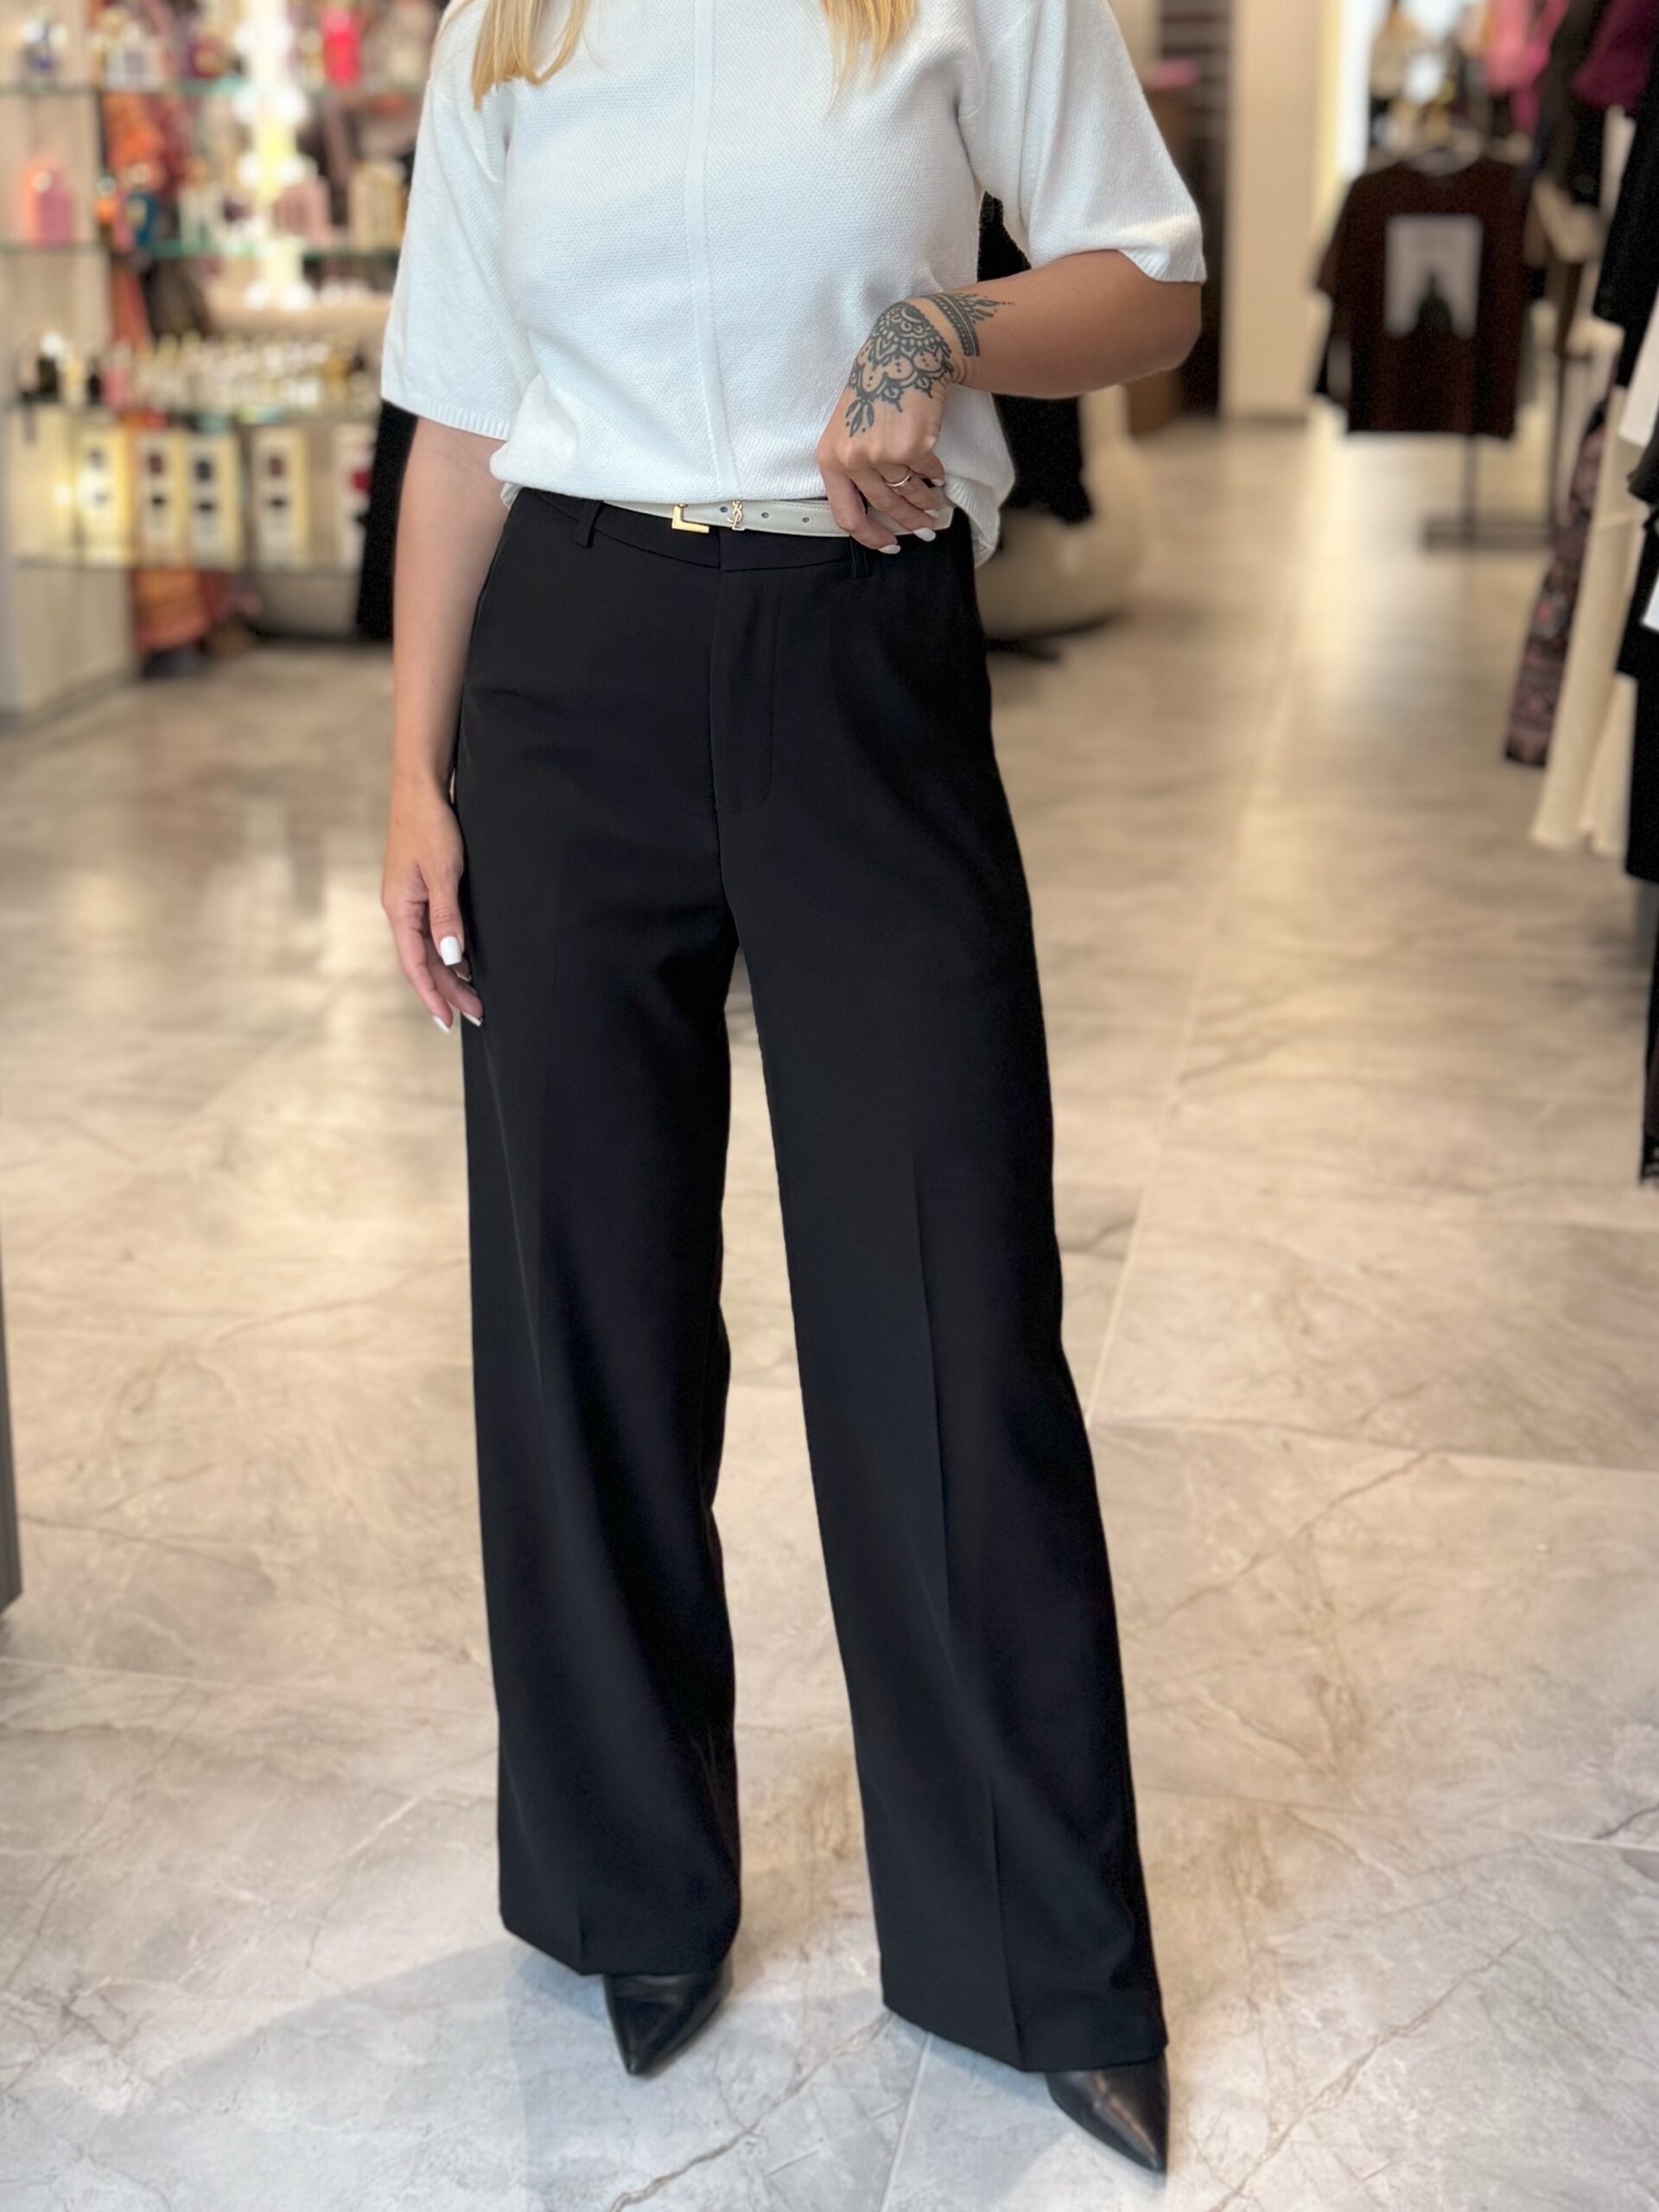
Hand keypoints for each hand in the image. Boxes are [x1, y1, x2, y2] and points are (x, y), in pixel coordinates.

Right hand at [381, 774, 482, 1031]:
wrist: (421, 788)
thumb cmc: (431, 826)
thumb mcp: (443, 872)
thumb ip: (447, 916)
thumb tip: (452, 958)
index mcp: (400, 909)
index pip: (415, 965)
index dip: (433, 995)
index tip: (449, 1022)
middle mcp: (401, 910)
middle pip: (424, 962)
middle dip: (449, 991)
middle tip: (476, 1016)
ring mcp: (410, 901)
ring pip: (429, 949)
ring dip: (451, 974)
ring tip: (474, 998)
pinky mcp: (421, 891)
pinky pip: (433, 933)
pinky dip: (449, 952)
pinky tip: (467, 963)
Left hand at [817, 298, 960, 550]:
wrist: (901, 357)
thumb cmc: (875, 392)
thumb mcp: (848, 431)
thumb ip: (854, 469)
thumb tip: (878, 507)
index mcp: (831, 460)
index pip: (846, 515)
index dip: (870, 536)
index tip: (889, 544)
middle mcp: (852, 460)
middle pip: (882, 507)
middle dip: (907, 522)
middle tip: (924, 531)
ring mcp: (882, 455)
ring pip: (908, 492)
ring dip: (925, 503)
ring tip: (935, 507)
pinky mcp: (911, 447)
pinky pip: (927, 472)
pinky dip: (936, 477)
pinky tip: (939, 477)